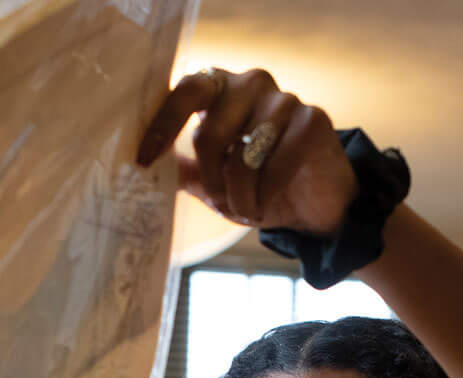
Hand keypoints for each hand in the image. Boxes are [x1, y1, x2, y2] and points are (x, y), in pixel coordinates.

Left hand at [136, 68, 356, 233]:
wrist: (318, 203)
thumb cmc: (263, 184)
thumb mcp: (216, 180)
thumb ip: (185, 170)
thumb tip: (144, 170)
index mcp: (222, 88)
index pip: (186, 91)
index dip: (163, 125)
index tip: (144, 160)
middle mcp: (252, 83)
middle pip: (210, 133)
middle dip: (211, 181)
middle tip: (220, 204)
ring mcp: (284, 99)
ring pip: (242, 158)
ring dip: (240, 197)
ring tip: (248, 209)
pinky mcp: (312, 120)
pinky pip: (273, 168)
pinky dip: (265, 197)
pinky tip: (270, 203)